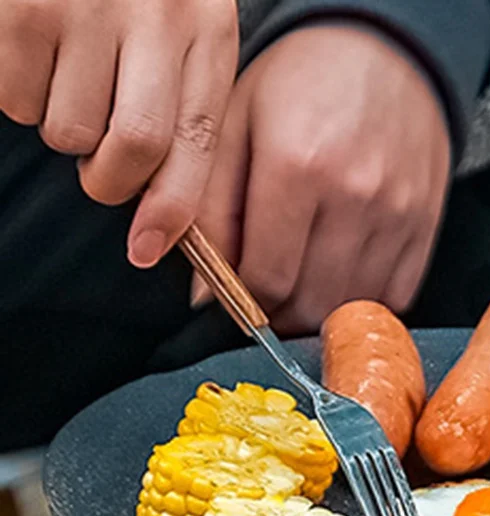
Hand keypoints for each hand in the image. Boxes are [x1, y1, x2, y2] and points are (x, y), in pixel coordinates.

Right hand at [0, 0, 237, 267]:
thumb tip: (162, 218)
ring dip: (61, 126)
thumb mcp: (183, 30)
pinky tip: (32, 50)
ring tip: (66, 74)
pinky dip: (18, 95)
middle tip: (98, 168)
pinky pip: (15, 98)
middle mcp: (154, 15)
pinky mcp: (22, 3)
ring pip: (67, 130)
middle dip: (110, 181)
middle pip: (134, 147)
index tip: (146, 251)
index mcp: (205, 30)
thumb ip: (183, 107)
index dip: (173, 211)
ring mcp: (84, 4)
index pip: (197, 143)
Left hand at [196, 23, 451, 332]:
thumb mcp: (235, 128)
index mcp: (296, 165)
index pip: (267, 280)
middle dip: (280, 315)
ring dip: (320, 313)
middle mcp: (354, 195)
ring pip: (351, 309)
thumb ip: (211, 212)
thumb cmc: (301, 84)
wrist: (385, 52)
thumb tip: (206, 297)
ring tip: (301, 286)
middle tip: (266, 297)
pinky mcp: (425, 227)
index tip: (237, 299)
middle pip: (310, 305)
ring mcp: (397, 215)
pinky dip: (363, 304)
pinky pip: (394, 299)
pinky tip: (340, 277)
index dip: (244, 305)